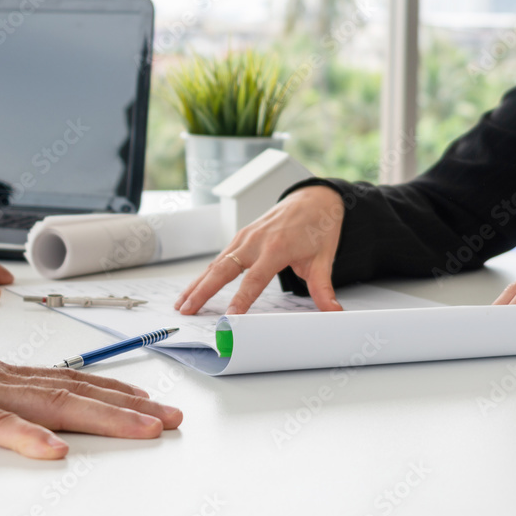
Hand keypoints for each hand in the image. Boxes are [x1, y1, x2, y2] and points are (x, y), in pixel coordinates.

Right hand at [0, 330, 182, 458]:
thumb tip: (22, 414)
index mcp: (5, 376)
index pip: (72, 382)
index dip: (115, 392)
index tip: (150, 402)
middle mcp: (4, 379)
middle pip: (79, 392)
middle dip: (130, 407)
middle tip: (172, 418)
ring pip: (54, 405)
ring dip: (103, 416)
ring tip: (145, 427)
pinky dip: (26, 437)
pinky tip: (55, 450)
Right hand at [175, 185, 345, 314]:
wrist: (313, 199)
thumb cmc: (318, 228)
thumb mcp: (324, 258)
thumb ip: (323, 288)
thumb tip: (333, 311)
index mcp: (277, 247)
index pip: (254, 279)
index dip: (242, 299)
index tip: (230, 316)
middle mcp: (255, 241)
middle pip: (223, 269)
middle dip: (203, 291)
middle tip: (187, 309)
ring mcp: (245, 237)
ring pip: (215, 264)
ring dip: (197, 284)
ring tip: (181, 303)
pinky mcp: (240, 237)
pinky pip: (219, 258)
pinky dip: (204, 274)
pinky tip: (193, 288)